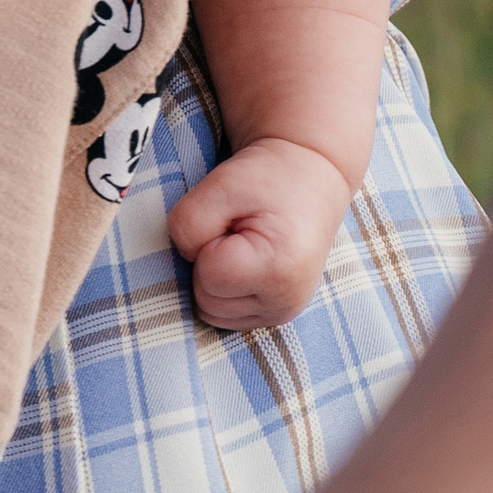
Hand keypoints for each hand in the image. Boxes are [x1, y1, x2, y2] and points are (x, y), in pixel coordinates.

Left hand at [168, 133, 356, 331]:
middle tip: (237, 230)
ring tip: (242, 245)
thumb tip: (183, 260)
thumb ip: (188, 223)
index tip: (232, 219)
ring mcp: (283, 314)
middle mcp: (285, 302)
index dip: (206, 242)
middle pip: (206, 300)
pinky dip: (224, 290)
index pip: (207, 276)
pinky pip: (226, 315)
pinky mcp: (277, 315)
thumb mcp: (222, 185)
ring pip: (212, 312)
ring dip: (215, 278)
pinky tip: (245, 262)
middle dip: (208, 262)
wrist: (310, 177)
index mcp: (278, 271)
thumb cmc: (267, 178)